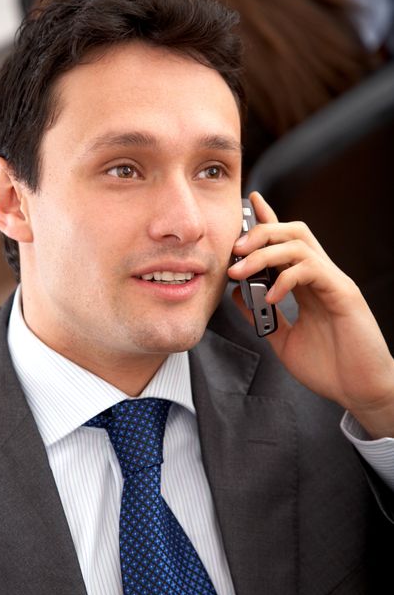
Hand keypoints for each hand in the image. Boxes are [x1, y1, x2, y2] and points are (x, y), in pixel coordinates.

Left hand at [228, 191, 393, 437]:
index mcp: (307, 285)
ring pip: (299, 244)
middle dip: (260, 231)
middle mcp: (321, 277)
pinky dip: (286, 278)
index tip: (248, 204)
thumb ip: (263, 317)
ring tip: (240, 272)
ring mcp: (334, 282)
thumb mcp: (283, 340)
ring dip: (264, 253)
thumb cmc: (328, 367)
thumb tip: (239, 295)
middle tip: (234, 249)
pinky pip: (312, 269)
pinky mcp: (343, 294)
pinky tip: (272, 297)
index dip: (268, 220)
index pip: (286, 243)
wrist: (360, 390)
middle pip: (293, 231)